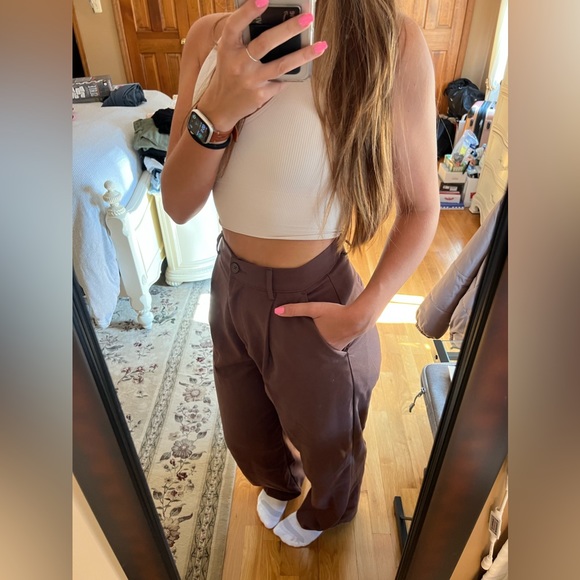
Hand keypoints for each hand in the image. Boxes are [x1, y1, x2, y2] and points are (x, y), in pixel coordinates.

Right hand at [196, 0, 327, 129]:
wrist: (220, 106)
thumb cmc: (229, 73)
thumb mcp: (229, 53)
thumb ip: (245, 38)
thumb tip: (278, 22)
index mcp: (228, 47)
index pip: (236, 25)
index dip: (248, 10)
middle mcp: (238, 63)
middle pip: (265, 43)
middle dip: (288, 29)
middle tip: (308, 18)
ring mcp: (250, 80)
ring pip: (281, 65)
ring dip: (303, 55)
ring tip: (321, 45)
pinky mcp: (260, 95)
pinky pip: (281, 81)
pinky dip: (291, 72)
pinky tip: (303, 65)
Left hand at [274, 302, 362, 351]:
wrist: (359, 317)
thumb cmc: (336, 313)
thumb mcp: (314, 309)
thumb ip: (296, 309)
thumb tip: (276, 311)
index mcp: (316, 342)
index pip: (301, 350)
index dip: (294, 352)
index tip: (285, 354)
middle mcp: (325, 349)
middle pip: (311, 351)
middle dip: (304, 352)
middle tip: (294, 355)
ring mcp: (335, 349)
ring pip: (321, 351)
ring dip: (316, 350)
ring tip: (307, 350)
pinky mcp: (342, 345)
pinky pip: (330, 348)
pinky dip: (326, 346)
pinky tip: (325, 344)